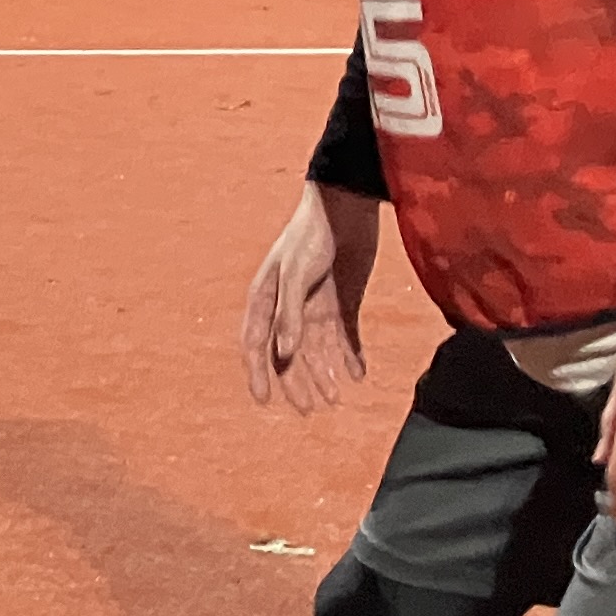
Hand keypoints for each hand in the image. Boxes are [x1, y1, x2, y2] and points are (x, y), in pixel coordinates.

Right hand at [241, 182, 379, 411]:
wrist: (347, 206)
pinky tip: (358, 375)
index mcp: (267, 299)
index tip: (264, 400)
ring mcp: (316, 306)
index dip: (258, 373)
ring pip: (318, 351)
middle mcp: (289, 308)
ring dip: (325, 375)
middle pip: (289, 354)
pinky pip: (345, 338)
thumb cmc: (312, 235)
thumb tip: (284, 354)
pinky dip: (350, 357)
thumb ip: (289, 314)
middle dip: (297, 383)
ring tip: (336, 400)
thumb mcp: (296, 273)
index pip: (257, 345)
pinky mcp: (344, 302)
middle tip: (310, 409)